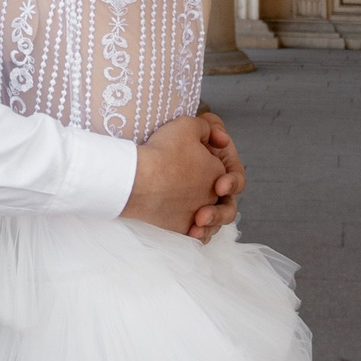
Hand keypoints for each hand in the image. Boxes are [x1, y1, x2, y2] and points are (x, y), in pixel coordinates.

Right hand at [122, 112, 240, 238]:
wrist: (139, 180)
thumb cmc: (162, 152)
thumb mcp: (188, 125)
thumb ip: (206, 127)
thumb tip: (216, 137)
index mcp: (218, 172)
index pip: (221, 168)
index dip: (208, 159)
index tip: (192, 153)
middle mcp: (212, 196)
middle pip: (219, 195)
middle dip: (213, 190)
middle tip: (196, 184)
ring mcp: (197, 215)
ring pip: (212, 219)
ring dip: (208, 216)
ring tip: (197, 211)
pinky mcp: (182, 230)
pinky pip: (197, 236)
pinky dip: (197, 233)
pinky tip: (191, 227)